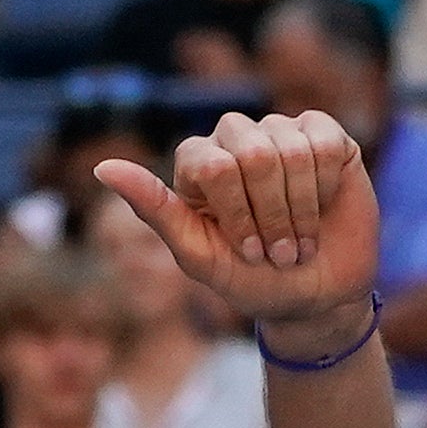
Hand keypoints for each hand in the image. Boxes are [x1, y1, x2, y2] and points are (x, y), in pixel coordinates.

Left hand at [88, 114, 379, 353]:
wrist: (314, 296)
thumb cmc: (250, 279)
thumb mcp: (198, 255)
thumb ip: (154, 209)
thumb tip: (101, 167)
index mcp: (198, 163)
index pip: (215, 167)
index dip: (237, 214)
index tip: (247, 253)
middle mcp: (235, 138)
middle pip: (255, 154)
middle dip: (270, 215)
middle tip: (276, 252)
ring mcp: (280, 132)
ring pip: (292, 151)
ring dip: (300, 209)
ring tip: (299, 240)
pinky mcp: (324, 134)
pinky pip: (324, 144)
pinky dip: (325, 188)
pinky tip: (322, 206)